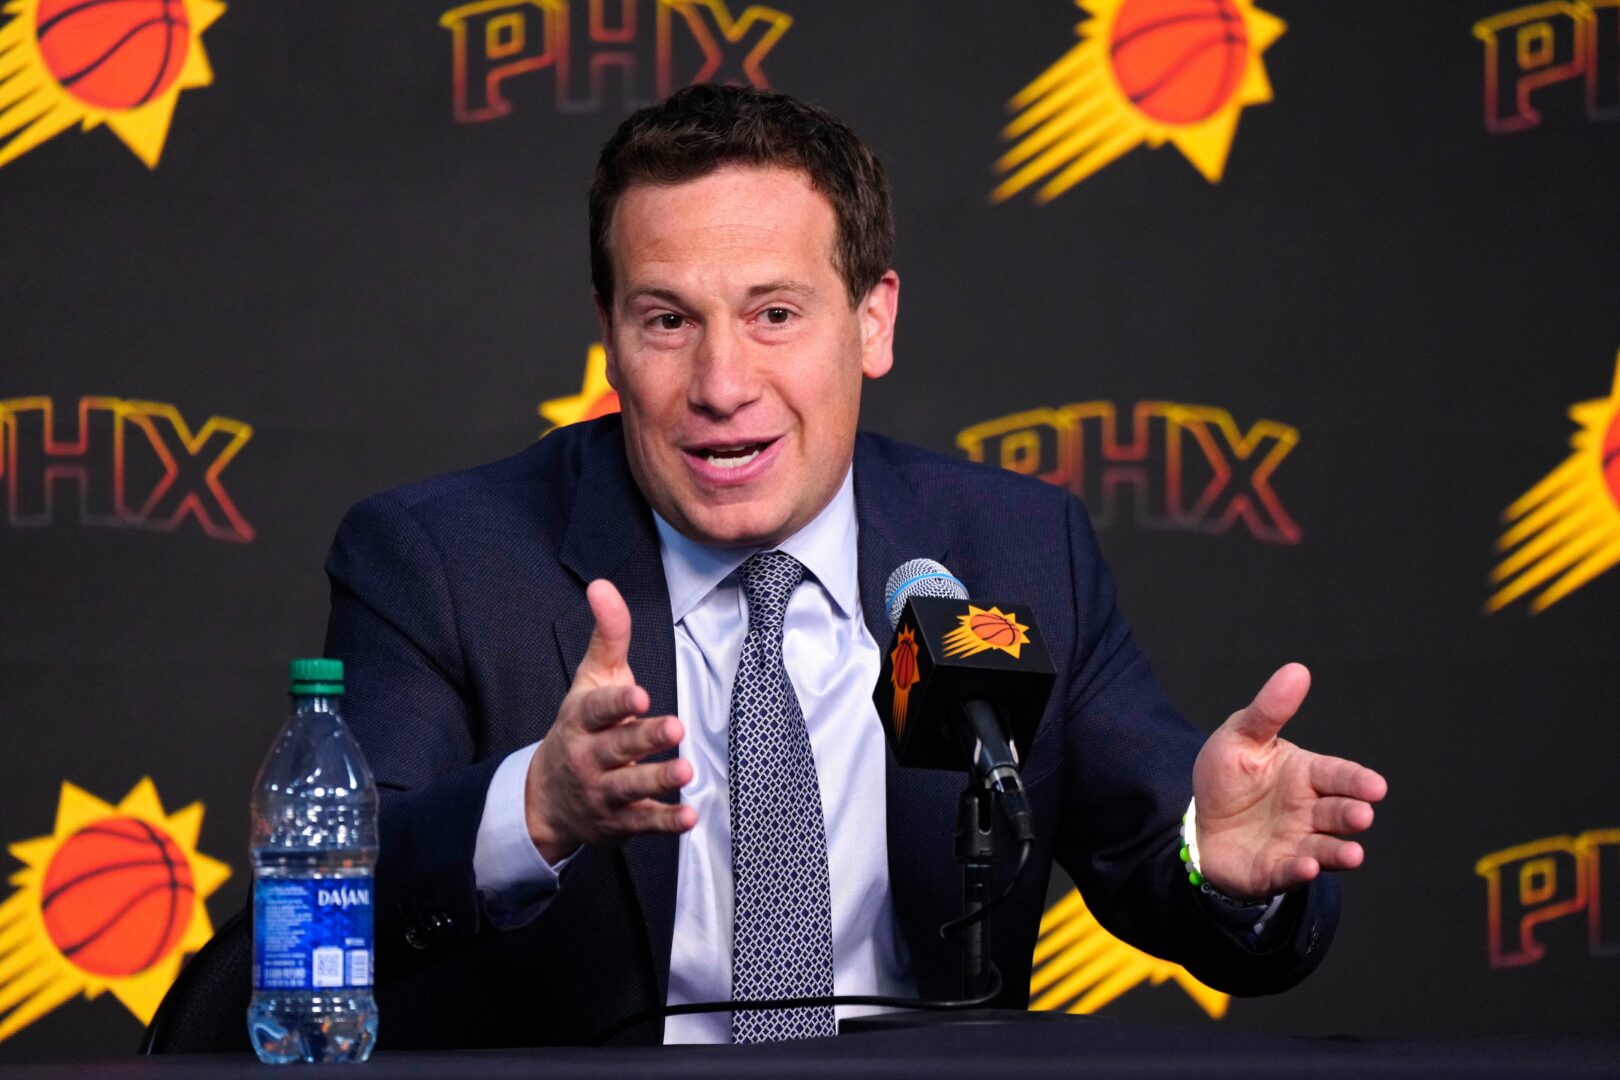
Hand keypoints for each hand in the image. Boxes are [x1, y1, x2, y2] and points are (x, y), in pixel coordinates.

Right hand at [524, 579, 695, 862]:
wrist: (547, 798)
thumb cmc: (581, 726)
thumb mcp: (591, 679)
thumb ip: (607, 635)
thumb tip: (602, 584)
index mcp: (581, 719)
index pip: (597, 710)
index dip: (617, 704)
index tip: (640, 695)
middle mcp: (588, 757)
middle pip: (618, 747)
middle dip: (645, 739)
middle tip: (675, 728)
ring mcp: (603, 791)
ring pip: (631, 787)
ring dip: (658, 780)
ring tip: (686, 772)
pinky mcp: (620, 821)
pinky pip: (643, 823)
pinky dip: (665, 823)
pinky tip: (689, 817)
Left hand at [1191, 663, 1386, 899]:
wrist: (1200, 823)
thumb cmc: (1229, 778)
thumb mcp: (1241, 737)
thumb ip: (1269, 710)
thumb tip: (1297, 670)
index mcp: (1306, 775)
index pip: (1338, 776)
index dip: (1357, 782)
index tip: (1376, 786)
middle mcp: (1309, 811)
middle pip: (1338, 812)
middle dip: (1352, 813)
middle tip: (1361, 814)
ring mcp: (1295, 843)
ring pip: (1325, 848)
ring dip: (1339, 852)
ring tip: (1352, 854)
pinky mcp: (1274, 870)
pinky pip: (1290, 872)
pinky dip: (1301, 871)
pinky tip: (1306, 866)